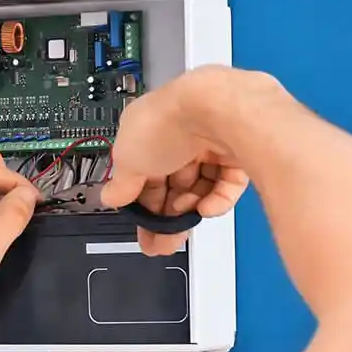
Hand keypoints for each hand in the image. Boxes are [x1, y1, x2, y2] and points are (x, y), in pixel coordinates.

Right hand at [101, 66, 254, 255]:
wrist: (217, 111)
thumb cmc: (171, 121)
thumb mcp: (128, 159)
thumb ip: (121, 183)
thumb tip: (111, 196)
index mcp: (149, 131)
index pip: (144, 174)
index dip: (142, 203)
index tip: (142, 226)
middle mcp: (182, 134)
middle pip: (174, 183)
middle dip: (168, 215)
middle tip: (164, 240)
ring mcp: (212, 141)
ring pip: (201, 186)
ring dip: (191, 206)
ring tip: (187, 216)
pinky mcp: (240, 150)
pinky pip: (227, 184)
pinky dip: (218, 199)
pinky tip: (208, 207)